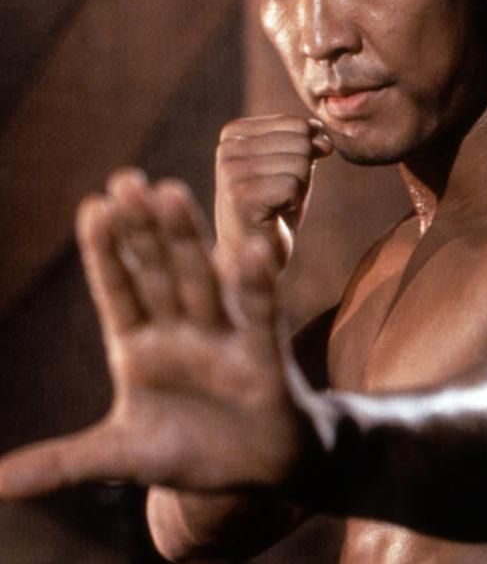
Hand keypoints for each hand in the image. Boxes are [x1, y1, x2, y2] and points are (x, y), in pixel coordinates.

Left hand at [0, 170, 321, 498]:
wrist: (259, 468)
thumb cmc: (188, 449)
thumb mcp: (121, 457)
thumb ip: (62, 461)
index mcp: (138, 344)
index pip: (117, 289)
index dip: (105, 252)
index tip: (92, 207)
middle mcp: (178, 328)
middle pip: (156, 271)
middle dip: (140, 229)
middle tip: (126, 180)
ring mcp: (220, 335)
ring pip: (199, 279)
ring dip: (185, 239)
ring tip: (170, 193)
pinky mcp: (263, 353)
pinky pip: (259, 313)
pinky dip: (255, 284)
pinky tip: (249, 250)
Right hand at [215, 116, 331, 267]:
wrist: (251, 257)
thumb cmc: (274, 207)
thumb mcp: (292, 164)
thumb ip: (307, 142)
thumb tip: (324, 139)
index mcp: (235, 132)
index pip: (297, 123)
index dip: (304, 153)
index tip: (279, 177)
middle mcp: (227, 147)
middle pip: (300, 141)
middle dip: (301, 172)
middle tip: (279, 194)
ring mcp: (230, 170)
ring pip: (299, 163)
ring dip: (297, 188)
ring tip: (275, 204)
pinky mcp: (240, 195)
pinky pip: (293, 185)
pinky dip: (292, 203)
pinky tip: (272, 214)